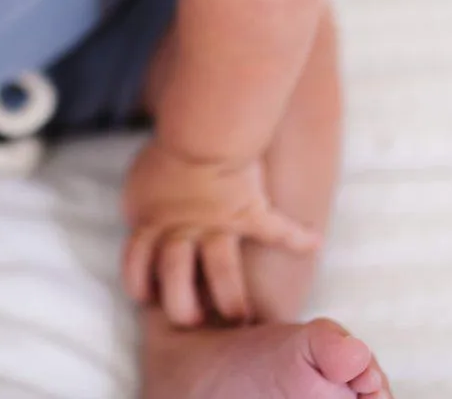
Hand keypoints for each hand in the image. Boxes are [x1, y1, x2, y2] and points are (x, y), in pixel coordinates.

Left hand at [122, 140, 320, 326]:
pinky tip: (314, 244)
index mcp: (152, 224)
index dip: (140, 287)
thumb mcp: (141, 185)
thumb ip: (142, 210)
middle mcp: (182, 230)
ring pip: (221, 270)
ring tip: (243, 319)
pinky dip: (298, 237)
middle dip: (183, 306)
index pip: (137, 267)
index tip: (151, 300)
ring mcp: (216, 224)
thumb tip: (140, 223)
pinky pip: (276, 228)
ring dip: (231, 297)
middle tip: (195, 321)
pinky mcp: (247, 212)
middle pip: (176, 277)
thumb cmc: (166, 155)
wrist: (197, 130)